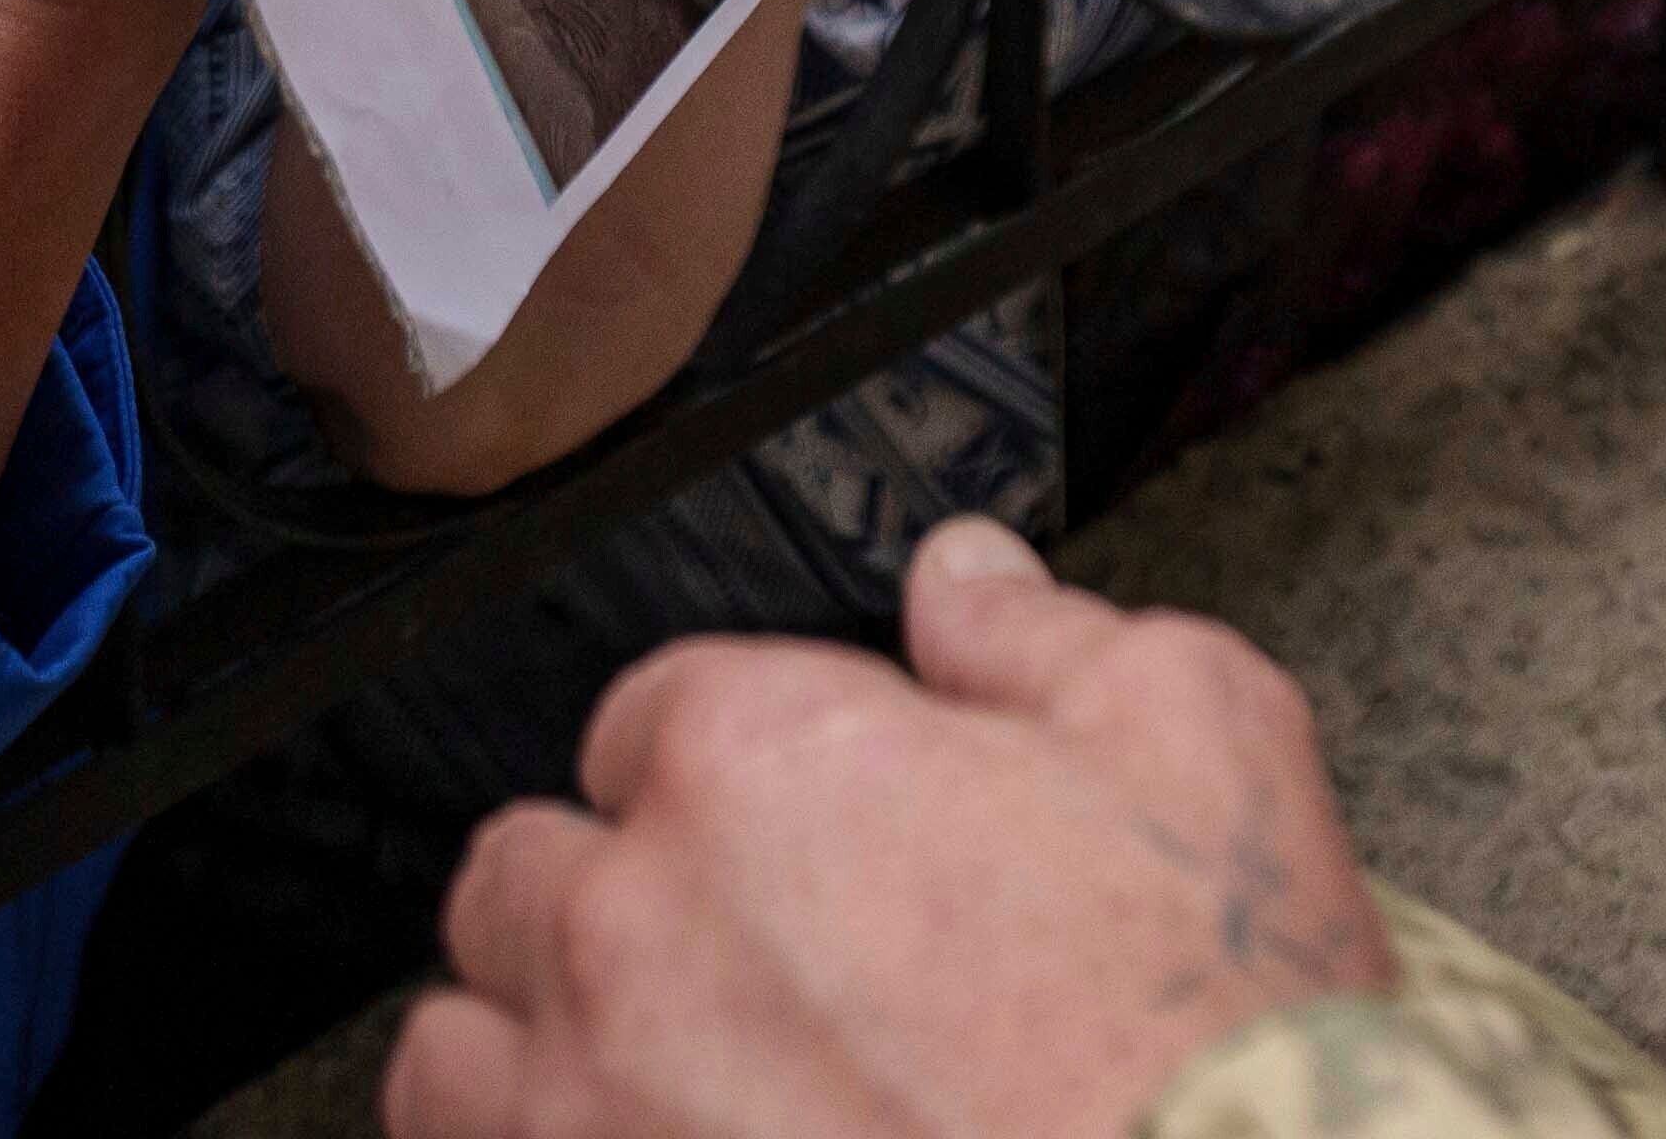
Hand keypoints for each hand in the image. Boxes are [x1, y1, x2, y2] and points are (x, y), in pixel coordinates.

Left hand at [401, 519, 1394, 1138]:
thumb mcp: (1197, 740)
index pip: (651, 716)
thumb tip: (967, 579)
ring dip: (528, 1051)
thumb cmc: (1208, 1033)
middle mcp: (635, 930)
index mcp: (755, 762)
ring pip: (457, 1050)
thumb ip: (1043, 639)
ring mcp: (592, 1112)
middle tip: (733, 969)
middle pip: (528, 875)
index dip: (736, 769)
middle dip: (614, 900)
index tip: (802, 836)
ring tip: (637, 1085)